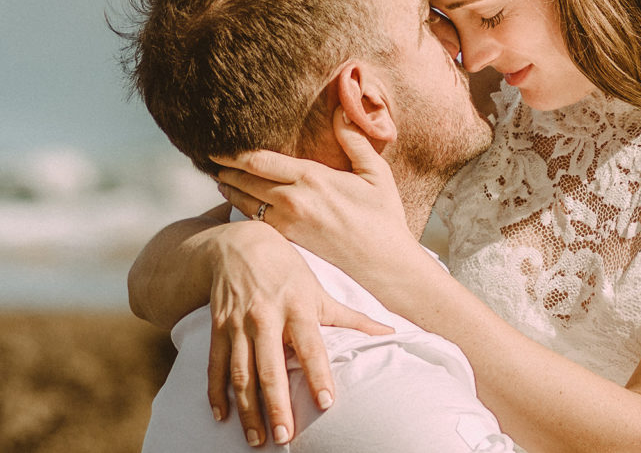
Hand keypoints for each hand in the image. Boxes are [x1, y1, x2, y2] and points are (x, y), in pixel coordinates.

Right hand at [205, 221, 392, 445]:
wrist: (239, 244)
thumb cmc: (287, 270)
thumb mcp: (319, 289)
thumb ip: (351, 317)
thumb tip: (389, 333)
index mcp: (297, 306)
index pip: (310, 346)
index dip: (318, 374)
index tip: (326, 403)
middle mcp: (266, 316)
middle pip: (270, 367)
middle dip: (276, 405)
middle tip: (284, 438)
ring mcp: (238, 323)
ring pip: (241, 373)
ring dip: (247, 409)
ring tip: (257, 439)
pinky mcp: (217, 328)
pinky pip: (216, 365)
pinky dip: (216, 392)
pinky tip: (221, 417)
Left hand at [212, 109, 420, 284]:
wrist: (384, 265)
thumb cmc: (384, 216)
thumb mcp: (376, 173)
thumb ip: (355, 140)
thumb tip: (342, 109)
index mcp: (313, 178)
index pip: (260, 161)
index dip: (234, 153)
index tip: (218, 145)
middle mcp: (294, 201)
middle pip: (245, 180)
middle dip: (225, 169)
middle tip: (212, 159)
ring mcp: (288, 224)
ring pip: (245, 203)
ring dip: (230, 190)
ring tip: (221, 179)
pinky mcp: (289, 242)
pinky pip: (255, 222)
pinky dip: (243, 210)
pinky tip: (240, 204)